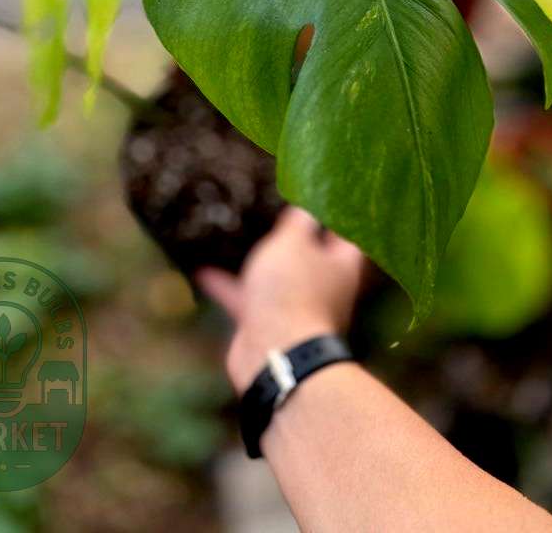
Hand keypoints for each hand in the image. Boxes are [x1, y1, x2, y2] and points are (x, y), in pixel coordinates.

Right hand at [197, 207, 367, 393]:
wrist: (274, 353)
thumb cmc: (291, 290)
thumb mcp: (293, 243)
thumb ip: (299, 222)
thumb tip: (307, 206)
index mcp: (341, 265)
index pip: (346, 235)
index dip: (336, 215)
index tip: (319, 197)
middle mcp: (323, 287)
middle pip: (311, 256)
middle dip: (294, 238)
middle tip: (273, 213)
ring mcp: (295, 308)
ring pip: (278, 278)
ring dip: (260, 262)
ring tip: (236, 237)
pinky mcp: (268, 324)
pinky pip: (249, 298)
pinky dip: (229, 285)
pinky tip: (204, 271)